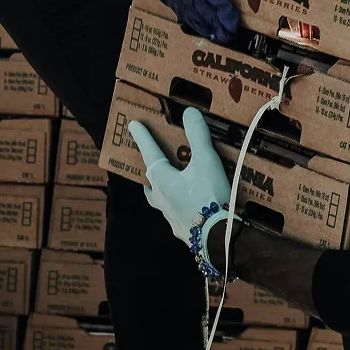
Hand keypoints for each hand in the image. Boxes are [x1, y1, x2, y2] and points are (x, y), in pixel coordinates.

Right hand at [118, 0, 242, 43]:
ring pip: (188, 12)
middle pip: (200, 8)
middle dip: (217, 24)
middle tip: (231, 36)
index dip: (222, 8)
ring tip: (219, 38)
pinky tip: (200, 27)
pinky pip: (177, 8)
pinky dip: (190, 20)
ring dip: (204, 26)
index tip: (233, 20)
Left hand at [128, 107, 230, 243]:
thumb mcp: (206, 162)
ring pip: (159, 200)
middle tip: (152, 161)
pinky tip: (188, 208)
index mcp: (163, 180)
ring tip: (168, 186)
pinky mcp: (182, 230)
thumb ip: (198, 136)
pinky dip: (178, 207)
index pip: (150, 153)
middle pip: (150, 181)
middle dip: (150, 169)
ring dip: (160, 190)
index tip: (132, 125)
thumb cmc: (209, 196)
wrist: (217, 237)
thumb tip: (189, 112)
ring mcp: (170, 216)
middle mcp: (161, 198)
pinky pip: (175, 214)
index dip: (143, 137)